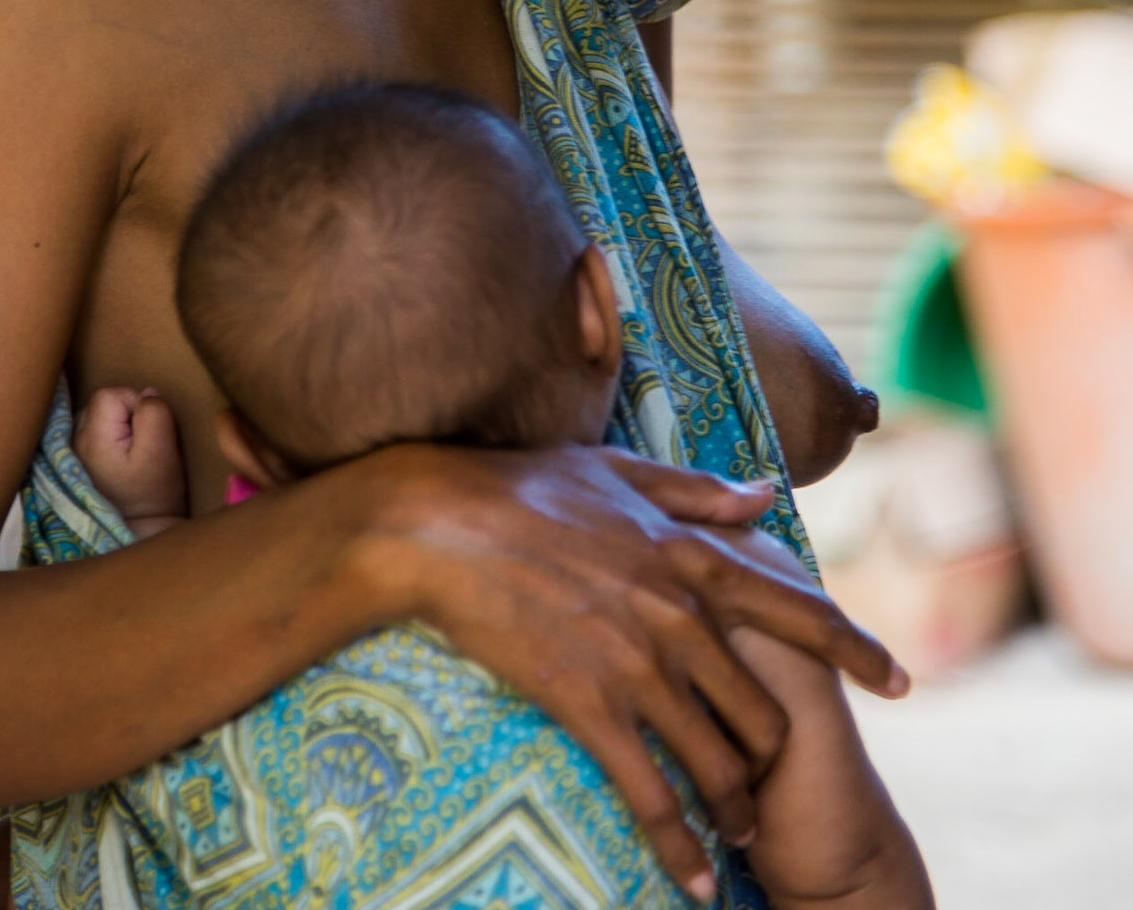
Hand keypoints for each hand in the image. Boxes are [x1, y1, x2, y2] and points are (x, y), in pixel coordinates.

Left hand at [72, 387, 187, 533]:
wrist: (139, 531)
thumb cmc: (152, 494)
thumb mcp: (163, 451)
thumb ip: (155, 414)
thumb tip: (147, 393)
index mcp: (92, 438)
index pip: (110, 394)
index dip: (135, 402)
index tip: (148, 430)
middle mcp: (74, 442)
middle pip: (99, 403)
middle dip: (124, 412)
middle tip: (140, 442)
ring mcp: (72, 454)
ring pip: (96, 416)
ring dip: (116, 425)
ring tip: (130, 451)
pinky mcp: (77, 463)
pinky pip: (91, 433)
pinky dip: (107, 437)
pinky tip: (118, 458)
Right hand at [353, 442, 906, 902]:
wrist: (443, 524)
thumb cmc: (527, 487)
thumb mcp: (623, 474)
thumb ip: (699, 492)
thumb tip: (764, 492)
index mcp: (690, 556)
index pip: (798, 610)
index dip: (855, 650)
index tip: (901, 681)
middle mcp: (679, 615)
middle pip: (762, 708)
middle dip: (772, 756)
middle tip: (768, 786)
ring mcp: (636, 664)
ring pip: (716, 759)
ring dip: (732, 806)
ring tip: (733, 834)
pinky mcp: (589, 705)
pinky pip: (650, 792)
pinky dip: (677, 844)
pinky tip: (691, 879)